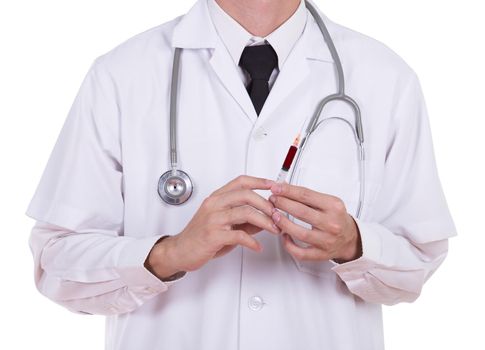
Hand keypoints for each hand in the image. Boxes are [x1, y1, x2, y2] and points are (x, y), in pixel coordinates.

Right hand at [146, 175, 279, 278]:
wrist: (180, 251)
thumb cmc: (200, 236)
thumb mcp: (224, 224)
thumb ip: (244, 220)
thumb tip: (266, 218)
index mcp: (217, 198)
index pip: (240, 182)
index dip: (259, 181)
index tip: (274, 185)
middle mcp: (214, 205)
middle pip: (246, 195)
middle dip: (266, 204)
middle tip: (277, 214)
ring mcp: (213, 219)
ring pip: (246, 213)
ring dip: (265, 221)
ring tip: (273, 229)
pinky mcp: (213, 235)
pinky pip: (239, 235)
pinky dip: (252, 241)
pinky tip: (257, 246)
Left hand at [268, 182, 361, 262]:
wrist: (350, 238)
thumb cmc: (336, 218)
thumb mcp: (328, 202)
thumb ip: (307, 196)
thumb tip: (284, 187)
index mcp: (334, 207)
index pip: (306, 195)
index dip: (288, 191)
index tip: (276, 188)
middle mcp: (331, 223)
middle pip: (301, 212)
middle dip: (283, 204)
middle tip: (273, 200)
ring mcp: (327, 240)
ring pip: (300, 233)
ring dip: (283, 223)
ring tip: (274, 215)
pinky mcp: (321, 254)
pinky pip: (301, 252)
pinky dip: (289, 245)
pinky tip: (283, 236)